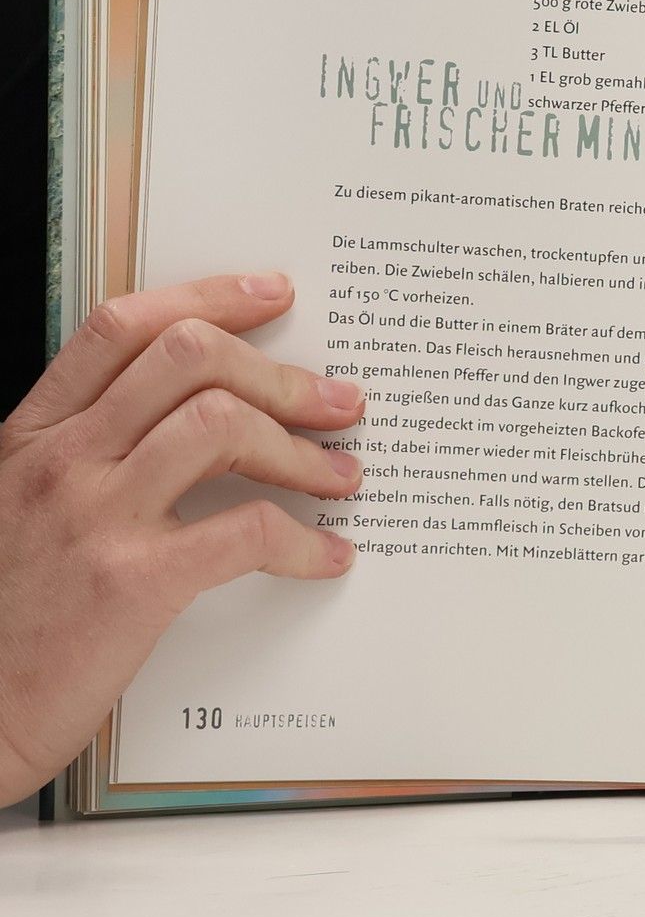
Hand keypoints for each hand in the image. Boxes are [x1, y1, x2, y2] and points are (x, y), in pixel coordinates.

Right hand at [0, 274, 362, 806]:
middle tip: (336, 401)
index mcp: (33, 437)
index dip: (210, 297)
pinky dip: (302, 540)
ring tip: (339, 475)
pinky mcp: (130, 583)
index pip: (125, 327)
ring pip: (223, 424)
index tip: (271, 296)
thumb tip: (197, 417)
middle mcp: (61, 461)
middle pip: (190, 358)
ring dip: (302, 449)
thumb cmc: (3, 621)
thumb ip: (88, 456)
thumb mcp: (17, 509)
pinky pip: (245, 530)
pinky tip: (323, 554)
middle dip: (281, 373)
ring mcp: (93, 515)